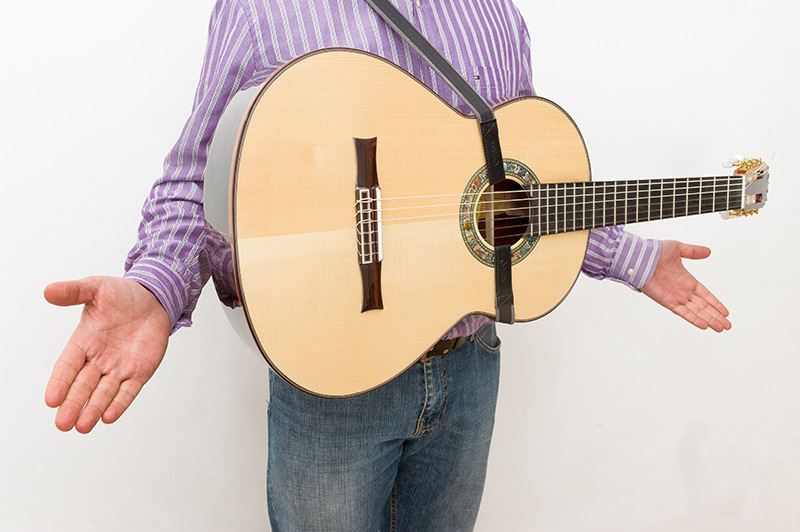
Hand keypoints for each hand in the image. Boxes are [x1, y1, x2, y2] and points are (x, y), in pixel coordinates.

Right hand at [44, 276, 170, 432]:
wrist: (153, 298)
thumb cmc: (121, 294)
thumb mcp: (97, 288)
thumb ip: (74, 291)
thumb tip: (49, 291)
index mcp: (84, 341)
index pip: (67, 365)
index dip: (60, 382)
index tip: (51, 400)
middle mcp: (98, 359)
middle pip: (83, 385)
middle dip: (73, 404)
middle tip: (63, 424)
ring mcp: (119, 367)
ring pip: (104, 393)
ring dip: (93, 409)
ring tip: (82, 427)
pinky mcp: (140, 371)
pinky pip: (128, 390)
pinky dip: (119, 403)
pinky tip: (109, 417)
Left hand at [641, 240, 730, 332]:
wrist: (640, 258)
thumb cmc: (655, 252)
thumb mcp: (678, 249)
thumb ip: (693, 251)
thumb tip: (708, 251)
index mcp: (687, 280)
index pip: (705, 295)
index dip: (716, 303)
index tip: (726, 312)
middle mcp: (683, 291)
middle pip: (703, 306)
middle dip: (716, 316)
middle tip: (728, 326)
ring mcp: (675, 297)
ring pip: (696, 312)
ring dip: (709, 320)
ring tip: (721, 328)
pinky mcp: (667, 302)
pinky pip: (683, 312)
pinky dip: (693, 319)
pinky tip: (704, 325)